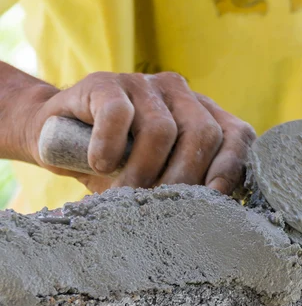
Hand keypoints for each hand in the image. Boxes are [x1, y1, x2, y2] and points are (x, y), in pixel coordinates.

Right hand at [25, 71, 255, 194]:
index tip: (218, 199)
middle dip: (183, 180)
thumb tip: (215, 223)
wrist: (58, 136)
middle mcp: (181, 94)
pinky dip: (110, 146)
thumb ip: (188, 189)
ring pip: (162, 129)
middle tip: (161, 209)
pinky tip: (100, 164)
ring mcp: (144, 84)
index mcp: (204, 116)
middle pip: (203, 134)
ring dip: (143, 171)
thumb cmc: (119, 167)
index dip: (231, 168)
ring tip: (125, 195)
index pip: (238, 135)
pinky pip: (119, 115)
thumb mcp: (158, 179)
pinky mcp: (105, 82)